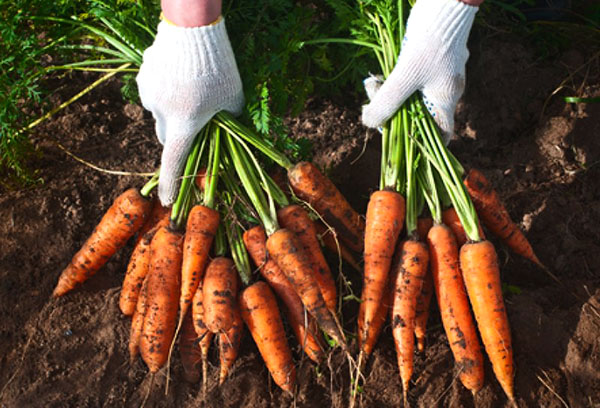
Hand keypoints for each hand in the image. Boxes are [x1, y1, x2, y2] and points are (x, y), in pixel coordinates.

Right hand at [137, 18, 243, 205]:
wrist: (194, 29)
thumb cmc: (220, 67)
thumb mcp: (233, 99)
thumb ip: (228, 120)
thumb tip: (224, 131)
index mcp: (184, 124)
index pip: (174, 162)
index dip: (170, 184)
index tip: (165, 202)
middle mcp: (161, 113)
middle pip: (168, 136)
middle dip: (180, 136)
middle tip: (197, 124)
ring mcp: (149, 94)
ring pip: (161, 113)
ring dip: (174, 110)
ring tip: (193, 89)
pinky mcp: (143, 76)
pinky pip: (155, 92)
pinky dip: (167, 91)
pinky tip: (181, 75)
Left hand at [361, 0, 477, 141]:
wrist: (443, 5)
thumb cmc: (430, 42)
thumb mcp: (404, 76)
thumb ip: (387, 102)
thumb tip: (368, 123)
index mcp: (446, 100)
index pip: (441, 135)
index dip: (422, 145)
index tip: (397, 141)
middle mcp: (443, 91)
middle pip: (417, 117)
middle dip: (393, 114)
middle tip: (372, 106)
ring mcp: (436, 76)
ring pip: (409, 97)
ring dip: (388, 96)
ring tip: (372, 85)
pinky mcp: (426, 62)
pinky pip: (407, 81)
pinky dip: (392, 81)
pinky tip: (378, 76)